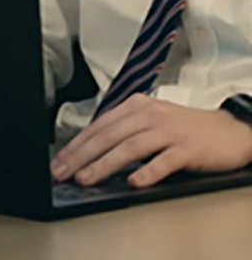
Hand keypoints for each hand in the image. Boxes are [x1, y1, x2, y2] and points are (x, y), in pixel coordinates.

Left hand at [50, 93, 251, 188]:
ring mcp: (168, 131)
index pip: (99, 126)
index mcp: (136, 106)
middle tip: (63, 172)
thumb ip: (124, 131)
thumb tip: (91, 151)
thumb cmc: (186, 128)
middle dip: (81, 155)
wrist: (229, 130)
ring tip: (87, 178)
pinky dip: (147, 172)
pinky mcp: (187, 149)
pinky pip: (164, 161)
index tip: (59, 161)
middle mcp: (149, 115)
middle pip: (108, 135)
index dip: (76, 145)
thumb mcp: (151, 121)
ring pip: (129, 147)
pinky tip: (134, 183)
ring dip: (104, 164)